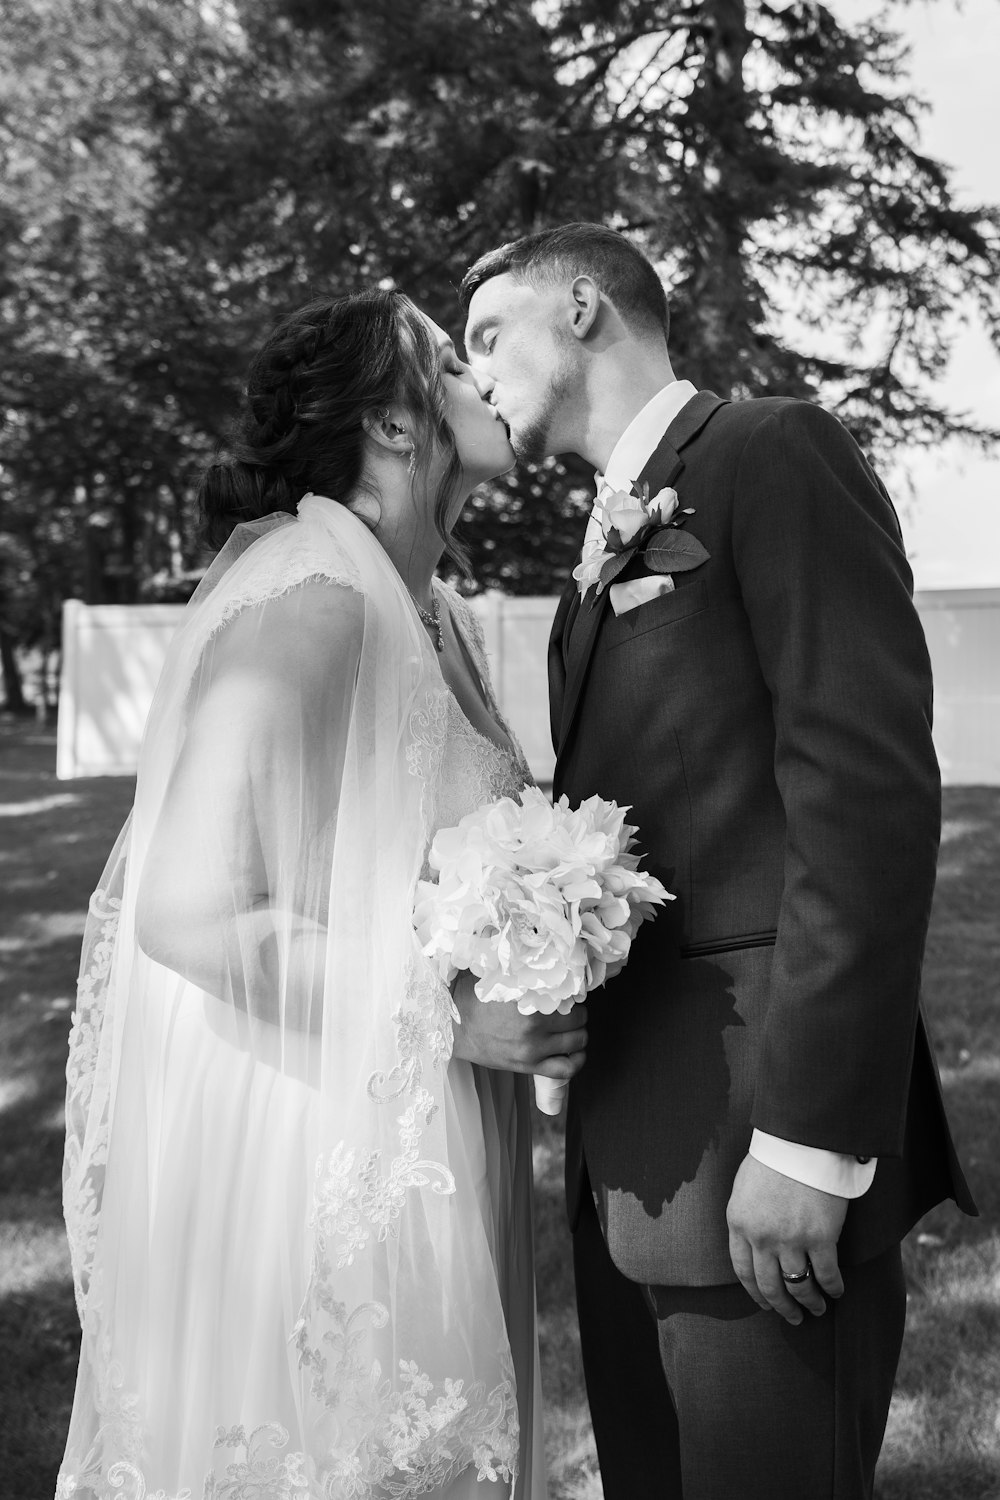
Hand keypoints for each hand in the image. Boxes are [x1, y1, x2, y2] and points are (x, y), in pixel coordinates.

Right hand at [450, 973, 587, 1076]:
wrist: (455, 1027)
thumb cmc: (475, 997)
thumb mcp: (499, 974)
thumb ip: (524, 968)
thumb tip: (547, 952)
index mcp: (529, 999)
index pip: (570, 995)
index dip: (574, 992)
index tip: (570, 991)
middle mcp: (534, 1025)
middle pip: (579, 1018)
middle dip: (578, 1012)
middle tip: (571, 1009)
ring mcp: (533, 1048)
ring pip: (578, 1042)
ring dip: (580, 1033)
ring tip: (573, 1028)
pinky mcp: (529, 1066)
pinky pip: (567, 1069)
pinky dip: (577, 1061)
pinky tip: (576, 1052)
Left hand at [726, 1154, 846, 1324]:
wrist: (802, 1141)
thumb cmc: (774, 1158)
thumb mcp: (745, 1187)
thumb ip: (747, 1217)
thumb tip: (753, 1241)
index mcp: (739, 1223)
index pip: (742, 1271)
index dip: (755, 1293)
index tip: (766, 1304)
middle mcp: (761, 1238)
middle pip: (770, 1286)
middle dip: (782, 1306)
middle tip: (792, 1317)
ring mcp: (791, 1240)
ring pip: (799, 1285)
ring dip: (809, 1302)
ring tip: (816, 1309)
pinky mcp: (821, 1238)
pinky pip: (827, 1275)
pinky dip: (833, 1288)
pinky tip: (837, 1292)